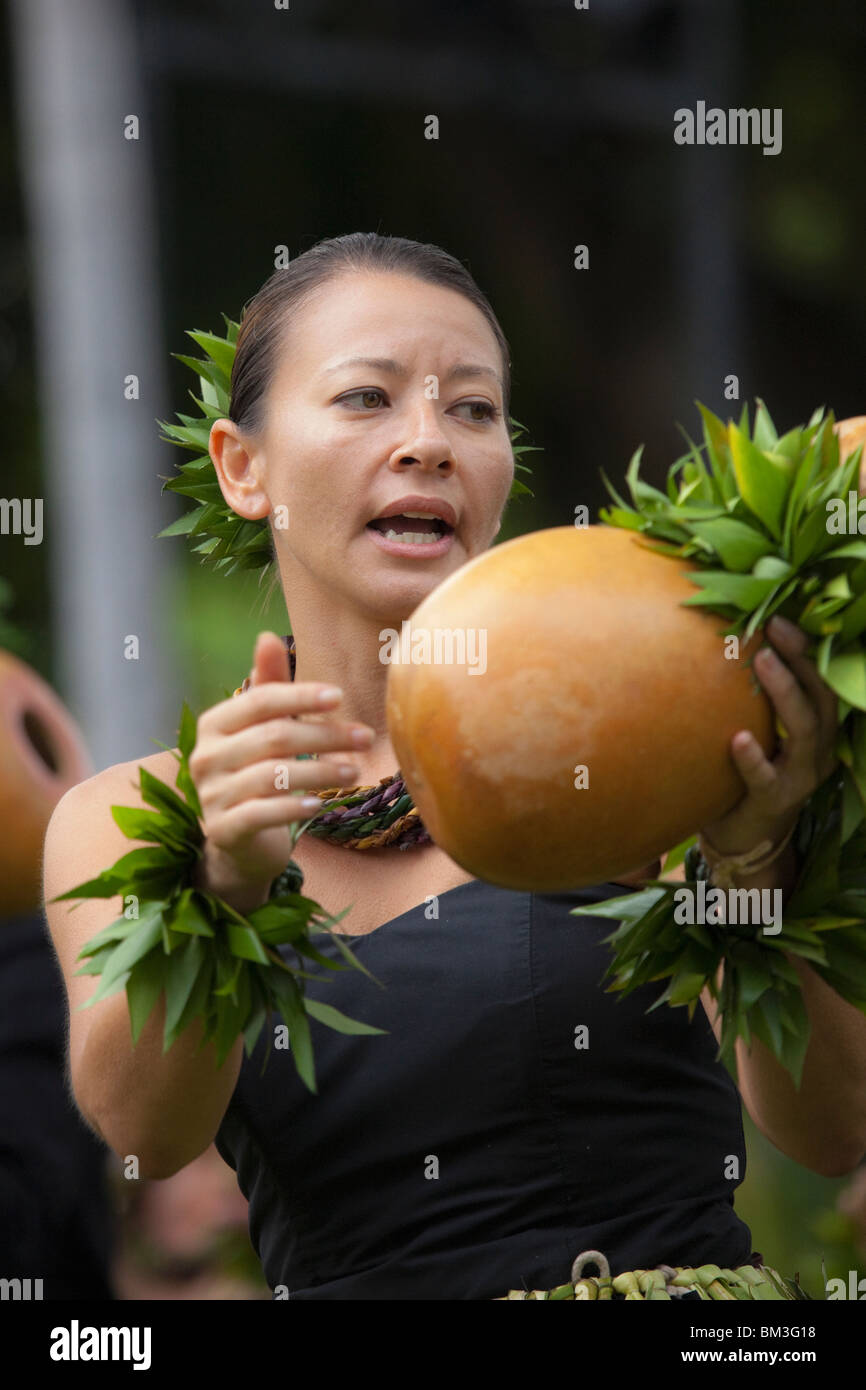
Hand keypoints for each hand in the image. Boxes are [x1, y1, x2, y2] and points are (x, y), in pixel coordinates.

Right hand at [189, 631, 373, 905]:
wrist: (238, 842)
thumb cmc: (257, 773)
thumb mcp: (263, 729)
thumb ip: (267, 686)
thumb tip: (266, 635)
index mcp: (214, 724)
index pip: (260, 700)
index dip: (300, 696)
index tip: (341, 697)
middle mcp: (205, 757)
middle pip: (273, 737)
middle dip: (324, 735)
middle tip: (365, 736)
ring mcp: (210, 796)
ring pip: (272, 776)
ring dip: (320, 772)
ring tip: (355, 771)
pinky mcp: (222, 830)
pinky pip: (261, 814)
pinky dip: (293, 807)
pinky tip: (321, 804)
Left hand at [699, 615, 839, 856]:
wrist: (744, 836)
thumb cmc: (748, 772)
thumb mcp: (760, 731)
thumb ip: (755, 698)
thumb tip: (731, 641)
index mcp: (818, 730)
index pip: (823, 681)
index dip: (808, 648)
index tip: (782, 616)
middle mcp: (818, 750)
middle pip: (822, 697)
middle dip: (801, 658)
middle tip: (774, 626)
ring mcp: (800, 777)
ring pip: (803, 730)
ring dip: (783, 692)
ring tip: (761, 660)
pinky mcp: (774, 801)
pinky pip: (766, 778)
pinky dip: (753, 758)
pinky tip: (737, 740)